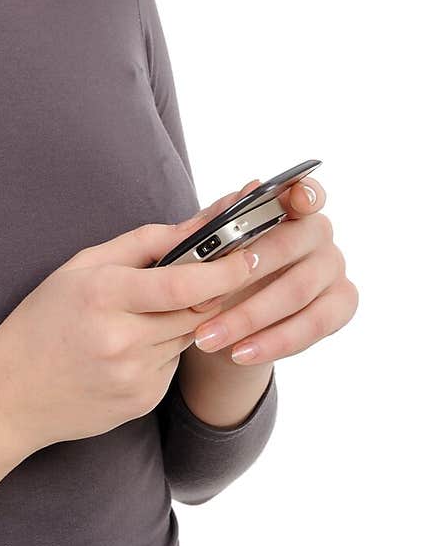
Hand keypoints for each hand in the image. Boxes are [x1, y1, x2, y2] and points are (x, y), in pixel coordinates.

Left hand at [187, 176, 358, 366]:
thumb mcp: (207, 249)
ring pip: (297, 292)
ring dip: (248, 318)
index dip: (304, 193)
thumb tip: (237, 199)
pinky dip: (271, 342)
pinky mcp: (342, 304)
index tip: (295, 198)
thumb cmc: (219, 271)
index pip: (305, 193)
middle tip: (202, 299)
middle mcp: (319, 233)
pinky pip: (311, 326)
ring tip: (208, 337)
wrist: (228, 320)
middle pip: (289, 246)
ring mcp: (334, 268)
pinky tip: (240, 353)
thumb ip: (217, 225)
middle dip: (242, 274)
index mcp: (289, 207)